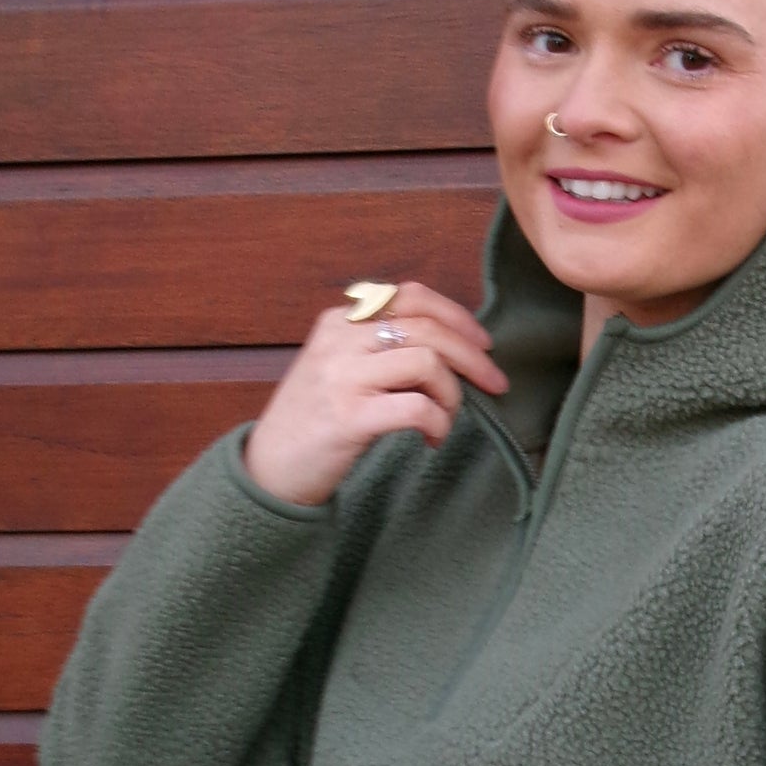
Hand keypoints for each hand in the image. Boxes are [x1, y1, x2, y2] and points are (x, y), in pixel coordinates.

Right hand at [243, 282, 508, 506]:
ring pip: (427, 363)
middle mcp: (339, 342)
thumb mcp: (339, 367)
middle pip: (427, 328)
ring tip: (445, 420)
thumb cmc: (315, 421)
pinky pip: (416, 409)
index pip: (411, 297)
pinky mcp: (349, 418)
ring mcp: (342, 378)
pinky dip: (438, 423)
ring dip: (452, 395)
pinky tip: (432, 440)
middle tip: (495, 382)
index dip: (457, 316)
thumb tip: (450, 345)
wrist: (270, 469)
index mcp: (339, 322)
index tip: (483, 342)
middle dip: (472, 356)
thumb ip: (379, 347)